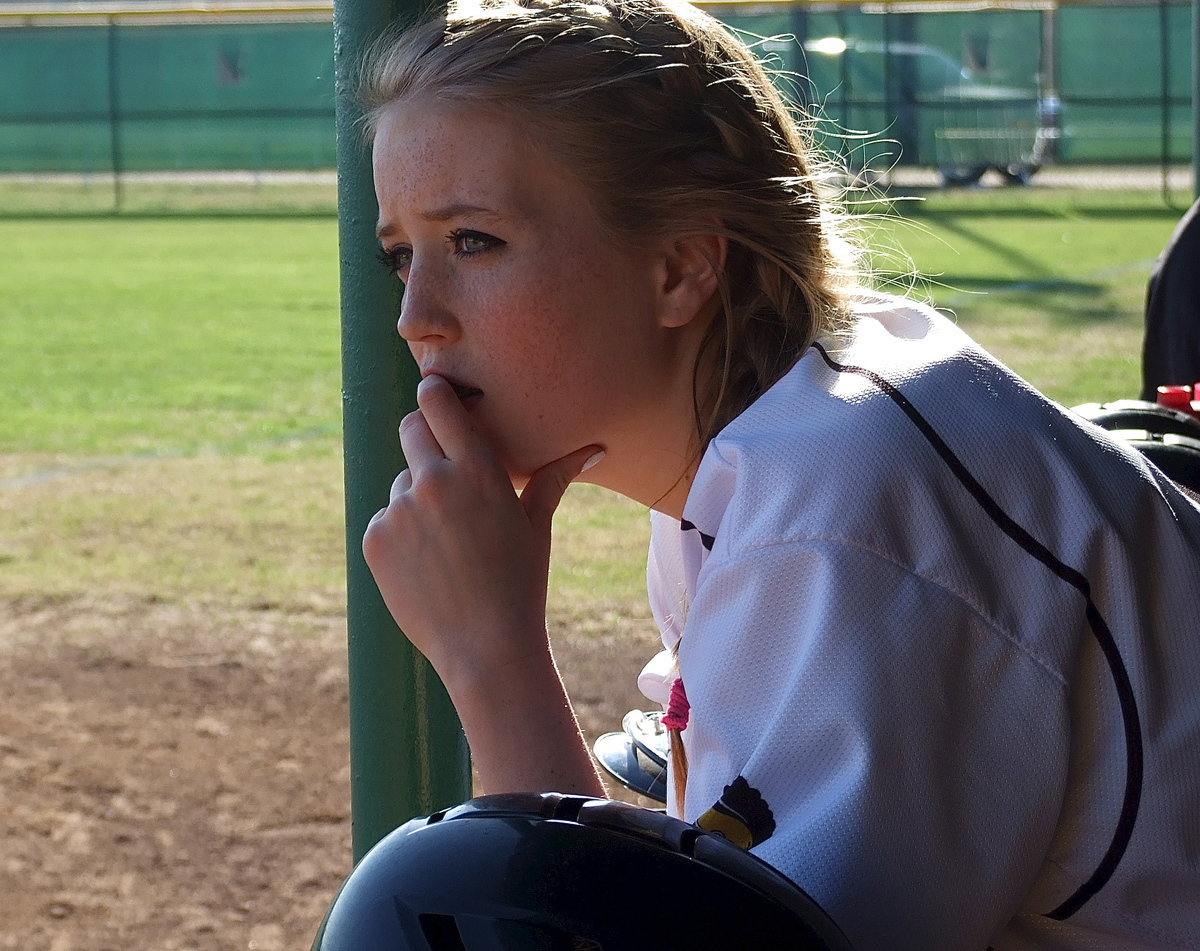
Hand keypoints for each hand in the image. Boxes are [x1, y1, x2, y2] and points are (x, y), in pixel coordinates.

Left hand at [362, 374, 600, 687]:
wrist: (486, 647)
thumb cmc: (521, 582)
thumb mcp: (536, 524)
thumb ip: (555, 476)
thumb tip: (595, 448)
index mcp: (477, 469)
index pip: (436, 402)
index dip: (433, 394)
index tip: (436, 395)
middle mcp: (434, 481)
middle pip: (410, 429)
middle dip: (422, 438)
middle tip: (442, 469)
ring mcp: (400, 510)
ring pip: (400, 482)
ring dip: (417, 498)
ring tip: (448, 543)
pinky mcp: (376, 539)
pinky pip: (385, 520)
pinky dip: (401, 535)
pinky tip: (429, 566)